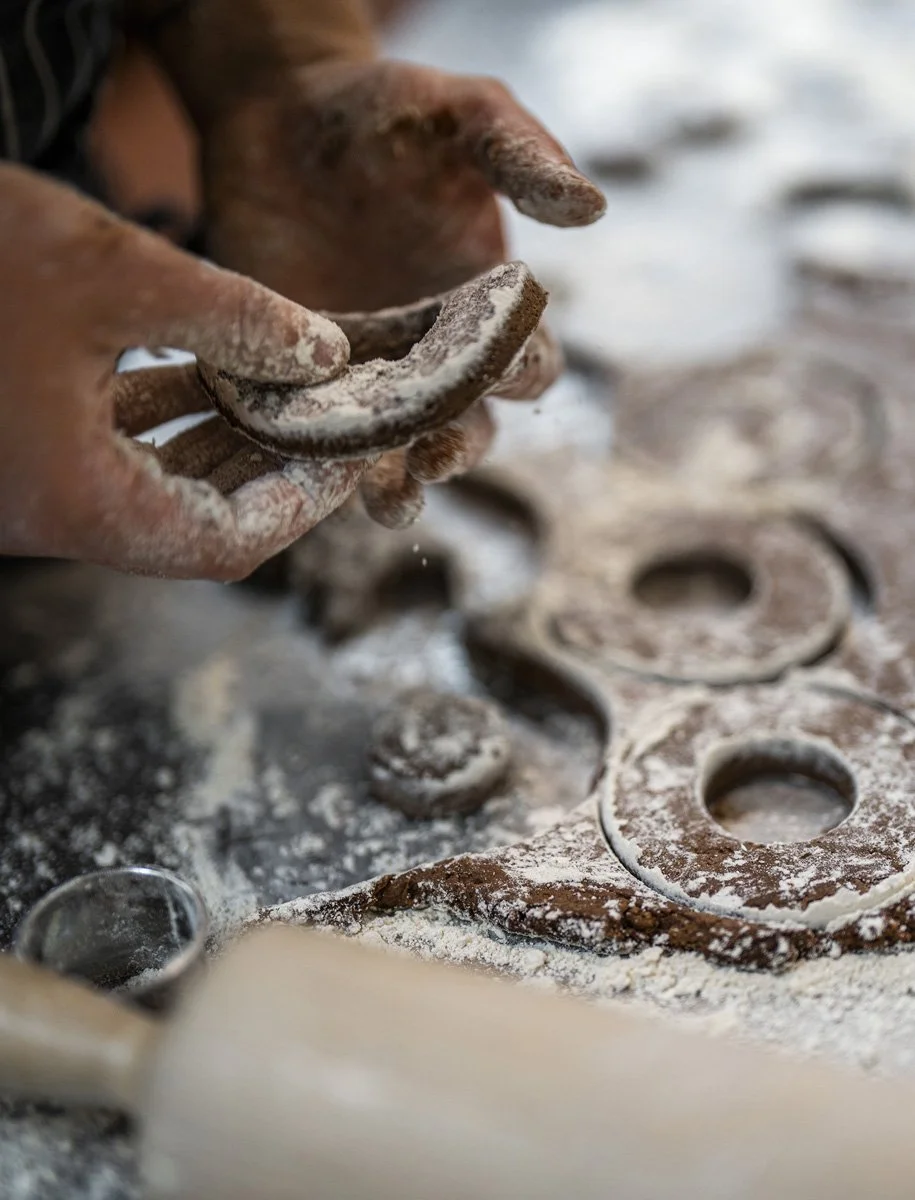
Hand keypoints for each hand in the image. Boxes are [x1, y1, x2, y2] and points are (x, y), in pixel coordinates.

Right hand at [0, 165, 361, 579]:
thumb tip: (324, 352)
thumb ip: (229, 316)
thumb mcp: (108, 272)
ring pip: (156, 487)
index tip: (351, 457)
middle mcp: (56, 516)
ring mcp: (34, 490)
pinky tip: (206, 372)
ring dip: (222, 443)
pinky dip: (165, 421)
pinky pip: (112, 456)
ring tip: (287, 392)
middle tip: (331, 423)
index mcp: (80, 504)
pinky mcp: (19, 453)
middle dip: (270, 472)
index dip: (302, 504)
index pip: (226, 542)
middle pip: (197, 524)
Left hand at [200, 60, 604, 514]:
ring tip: (388, 500)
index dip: (524, 377)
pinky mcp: (300, 377)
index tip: (503, 377)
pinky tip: (307, 468)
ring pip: (394, 450)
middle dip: (458, 451)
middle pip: (466, 429)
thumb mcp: (462, 114)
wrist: (278, 109)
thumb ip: (523, 156)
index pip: (528, 366)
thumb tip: (592, 206)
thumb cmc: (385, 109)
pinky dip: (315, 457)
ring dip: (396, 482)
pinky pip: (314, 432)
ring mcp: (367, 374)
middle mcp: (434, 356)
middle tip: (434, 462)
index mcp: (487, 310)